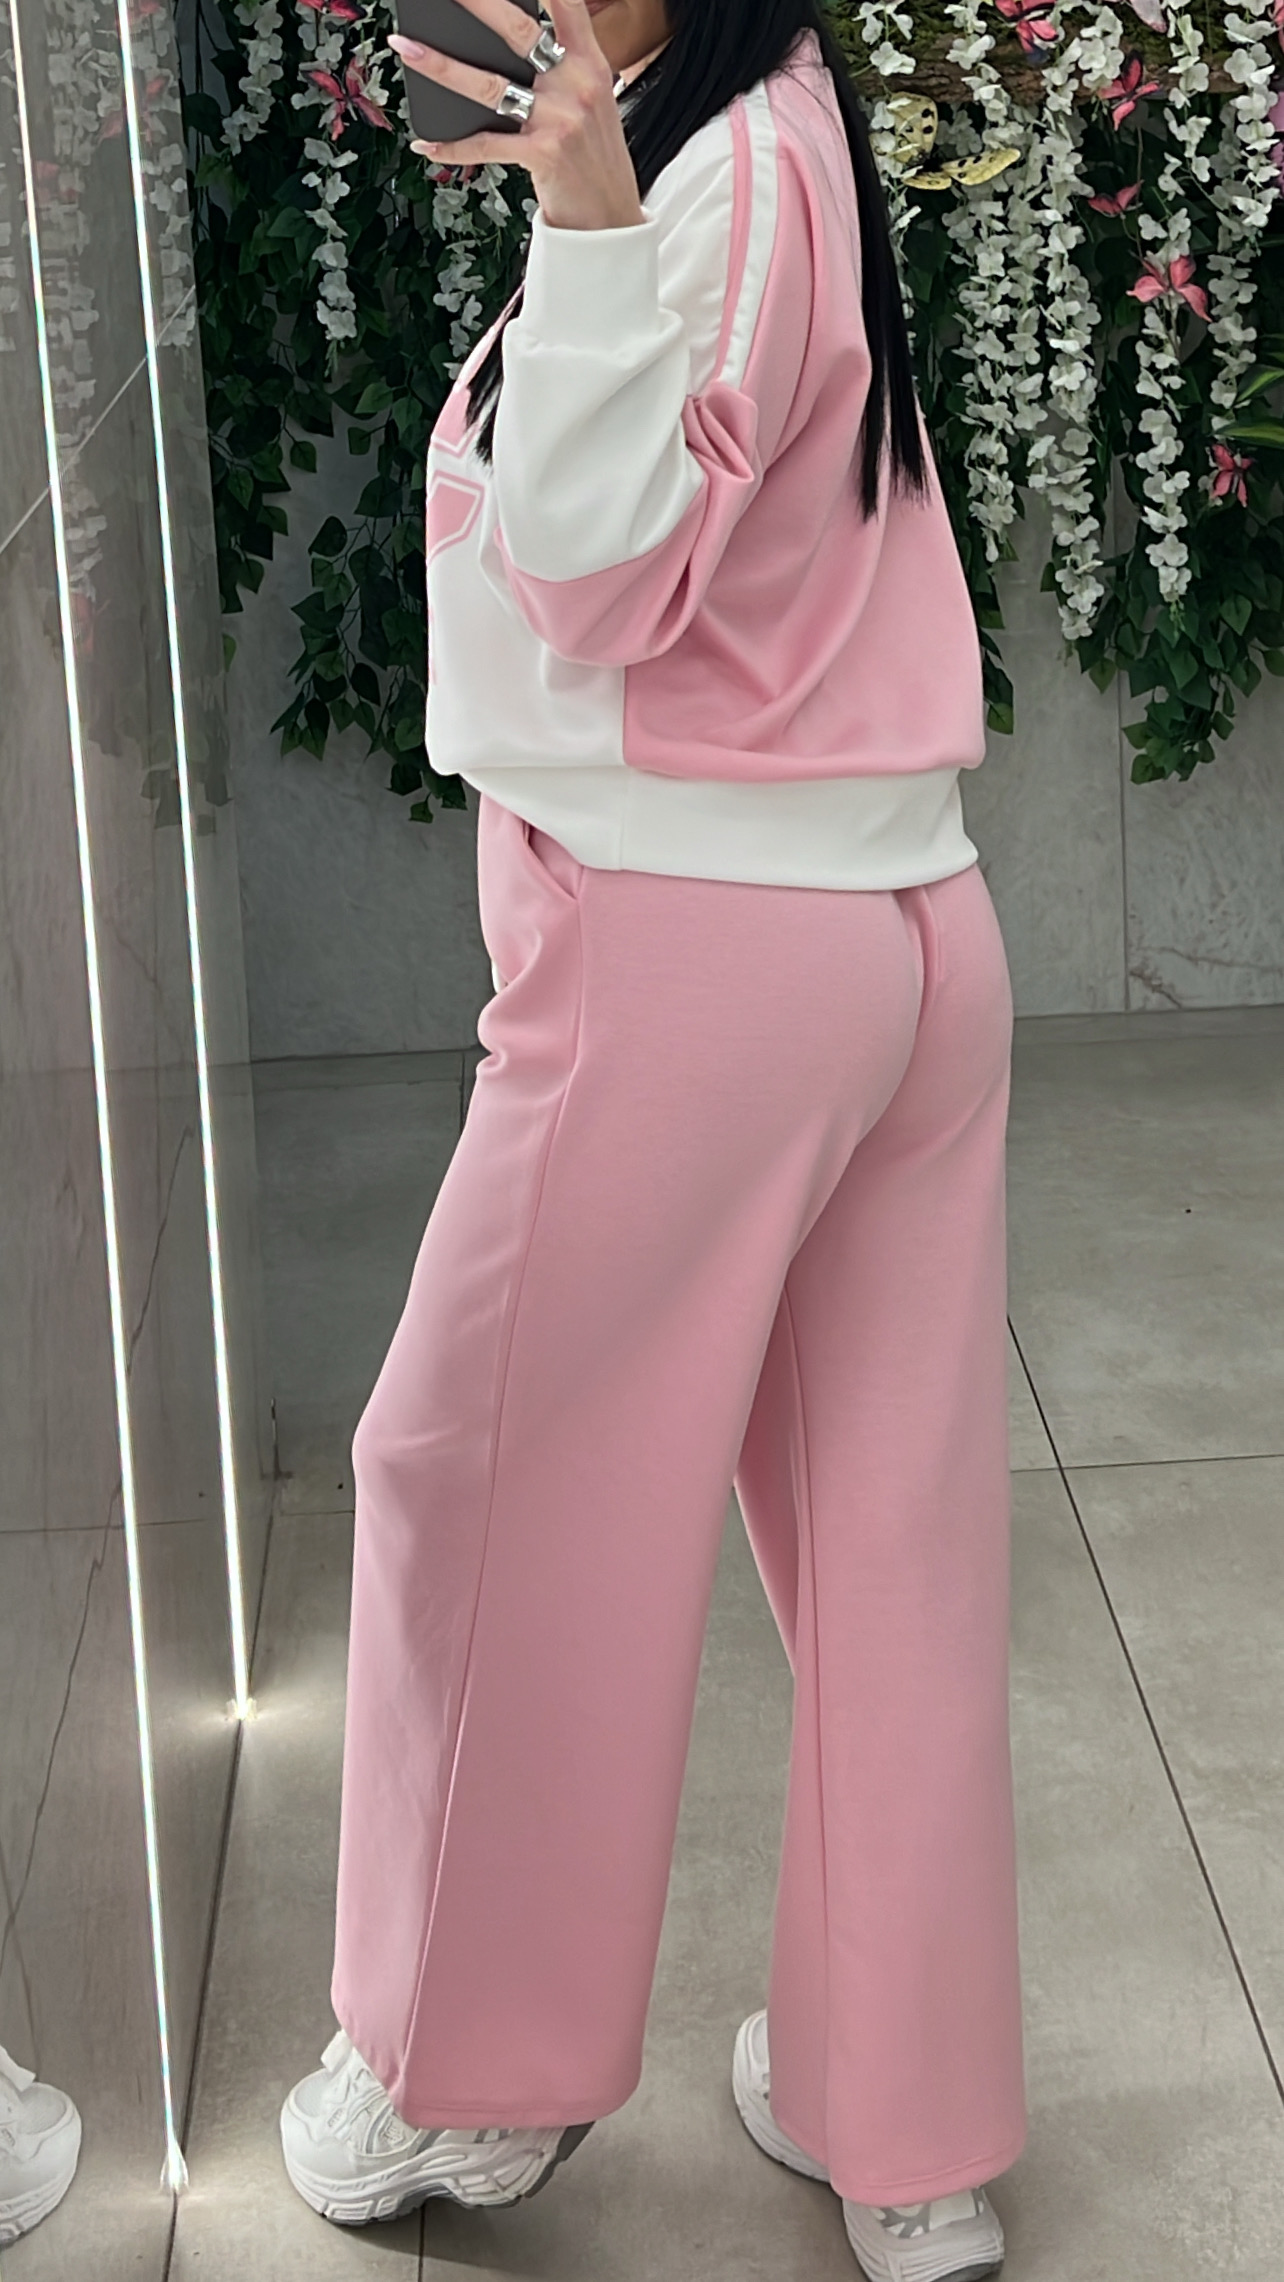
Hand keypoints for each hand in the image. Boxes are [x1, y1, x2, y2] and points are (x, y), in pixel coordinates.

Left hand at [389, 0, 645, 231]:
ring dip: (441, 66)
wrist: (611, 217)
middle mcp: (576, 83)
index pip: (567, 3)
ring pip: (490, 84)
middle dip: (475, 3)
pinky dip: (452, 146)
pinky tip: (426, 144)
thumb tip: (501, 50)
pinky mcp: (544, 153)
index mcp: (590, 62)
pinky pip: (486, 145)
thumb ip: (559, 68)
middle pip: (518, 30)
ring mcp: (560, 118)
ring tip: (406, 48)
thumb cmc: (594, 158)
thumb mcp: (590, 101)